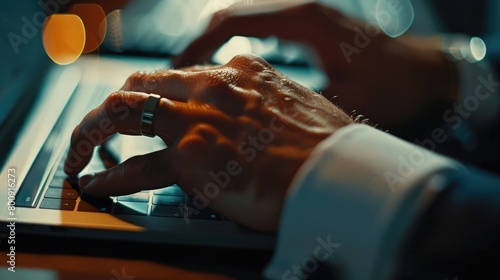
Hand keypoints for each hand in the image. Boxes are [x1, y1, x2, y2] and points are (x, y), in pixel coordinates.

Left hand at [64, 54, 352, 231]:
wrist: (340, 174)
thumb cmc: (328, 147)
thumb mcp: (297, 106)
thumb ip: (268, 101)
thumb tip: (255, 113)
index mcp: (241, 73)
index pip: (180, 75)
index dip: (156, 93)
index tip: (148, 109)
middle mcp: (213, 88)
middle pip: (141, 84)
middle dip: (114, 105)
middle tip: (102, 125)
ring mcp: (198, 120)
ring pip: (122, 112)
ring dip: (91, 132)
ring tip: (79, 152)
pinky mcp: (192, 158)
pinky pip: (135, 167)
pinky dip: (109, 176)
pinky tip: (95, 183)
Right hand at [174, 2, 456, 126]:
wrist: (424, 74)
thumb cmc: (392, 86)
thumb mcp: (345, 100)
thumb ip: (301, 105)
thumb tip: (255, 119)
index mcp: (303, 22)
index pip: (233, 21)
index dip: (199, 44)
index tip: (177, 69)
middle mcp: (299, 11)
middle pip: (232, 16)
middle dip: (199, 43)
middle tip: (176, 75)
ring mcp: (303, 17)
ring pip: (243, 21)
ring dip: (215, 44)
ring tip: (193, 74)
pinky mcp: (307, 29)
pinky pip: (259, 29)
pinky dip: (236, 45)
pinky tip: (228, 68)